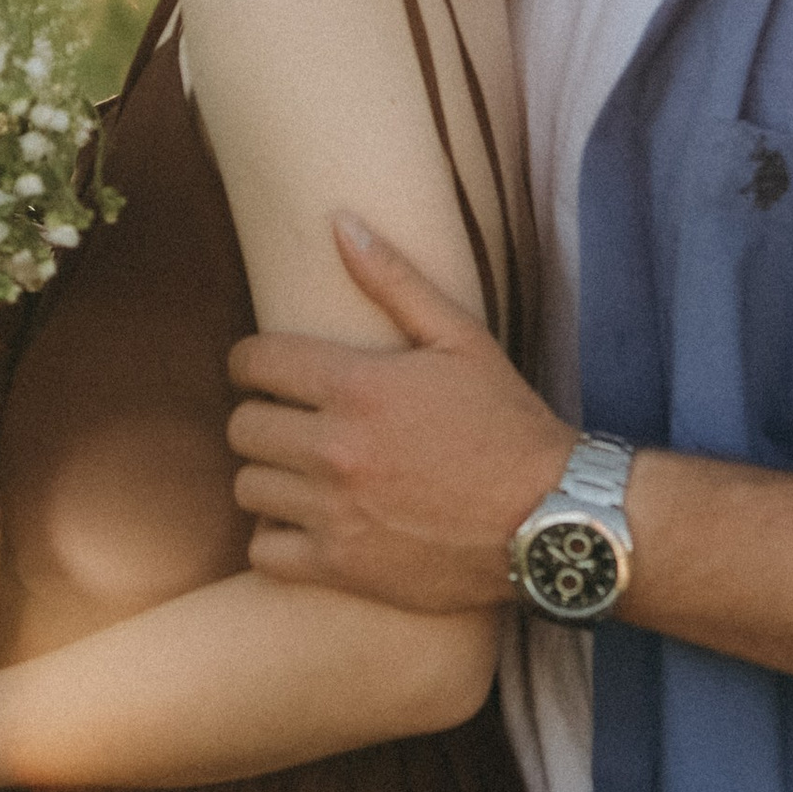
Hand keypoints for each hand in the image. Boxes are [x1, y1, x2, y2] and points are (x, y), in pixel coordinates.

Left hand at [226, 216, 570, 610]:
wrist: (549, 518)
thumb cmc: (508, 423)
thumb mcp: (461, 339)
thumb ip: (394, 280)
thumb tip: (339, 224)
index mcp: (358, 386)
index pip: (255, 362)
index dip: (251, 362)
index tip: (264, 372)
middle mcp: (336, 448)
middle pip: (243, 427)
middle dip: (260, 417)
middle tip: (289, 422)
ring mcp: (335, 512)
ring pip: (248, 486)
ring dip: (269, 476)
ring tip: (300, 472)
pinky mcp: (342, 566)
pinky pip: (264, 550)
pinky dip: (276, 538)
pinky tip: (306, 523)